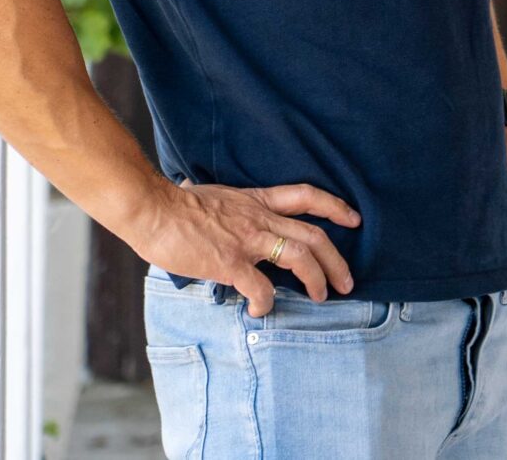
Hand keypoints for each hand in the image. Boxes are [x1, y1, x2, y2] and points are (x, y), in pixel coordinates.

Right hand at [129, 177, 360, 316]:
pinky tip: (262, 310)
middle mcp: (260, 218)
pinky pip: (260, 286)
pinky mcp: (230, 262)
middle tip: (347, 281)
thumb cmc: (174, 204)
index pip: (307, 196)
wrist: (153, 209)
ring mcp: (248, 240)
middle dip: (337, 261)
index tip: (353, 219)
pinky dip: (266, 302)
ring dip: (317, 280)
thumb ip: (228, 205)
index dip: (335, 207)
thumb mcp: (215, 196)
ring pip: (300, 257)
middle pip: (314, 236)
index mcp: (257, 200)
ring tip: (322, 296)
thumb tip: (211, 203)